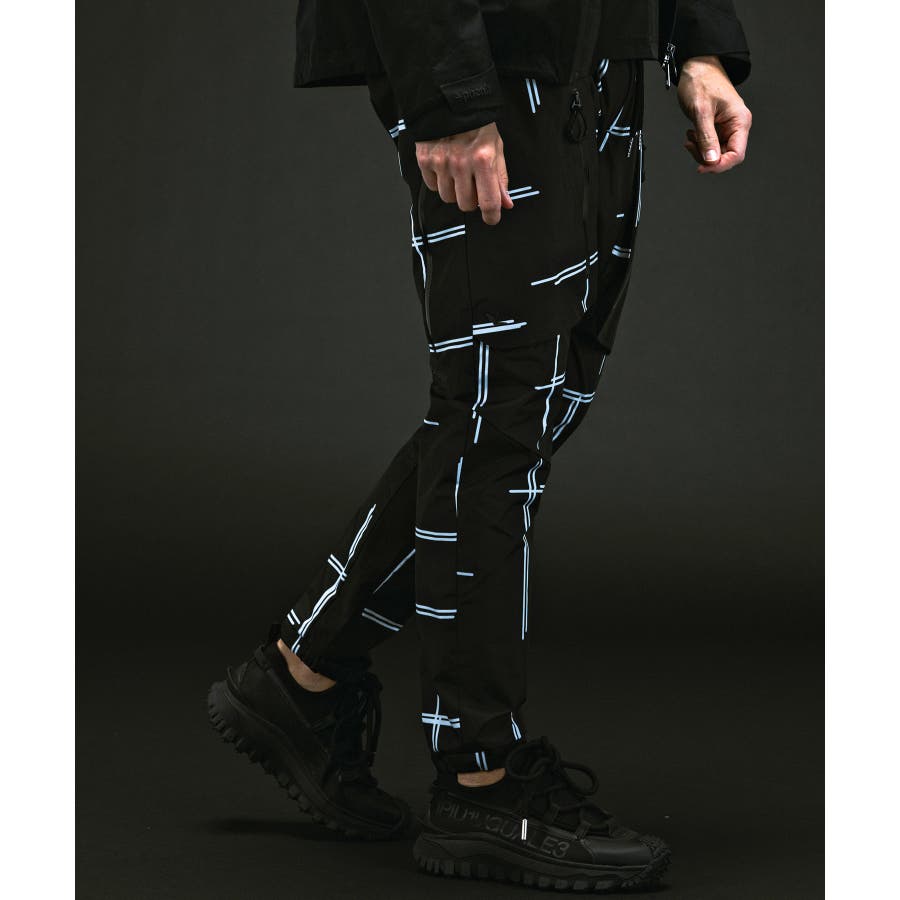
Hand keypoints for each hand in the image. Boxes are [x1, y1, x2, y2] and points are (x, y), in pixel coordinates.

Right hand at [415, 122, 514, 224]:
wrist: (448, 101)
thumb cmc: (477, 125)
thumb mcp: (495, 148)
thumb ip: (500, 178)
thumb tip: (506, 204)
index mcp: (483, 160)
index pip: (488, 202)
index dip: (491, 216)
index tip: (491, 218)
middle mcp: (461, 163)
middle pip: (465, 205)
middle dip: (471, 200)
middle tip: (473, 185)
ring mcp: (441, 162)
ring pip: (448, 198)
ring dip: (454, 191)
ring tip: (458, 173)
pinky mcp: (425, 160)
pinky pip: (433, 186)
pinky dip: (439, 181)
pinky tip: (445, 166)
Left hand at [677, 55, 751, 173]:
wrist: (696, 67)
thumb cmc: (702, 82)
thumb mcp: (701, 112)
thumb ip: (706, 138)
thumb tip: (711, 160)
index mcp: (740, 121)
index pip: (736, 154)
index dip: (720, 164)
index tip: (702, 167)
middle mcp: (736, 125)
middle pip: (725, 156)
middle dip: (707, 157)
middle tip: (691, 146)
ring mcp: (727, 127)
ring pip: (716, 152)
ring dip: (700, 151)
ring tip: (690, 137)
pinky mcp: (717, 127)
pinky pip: (710, 145)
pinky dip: (699, 144)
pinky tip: (691, 134)